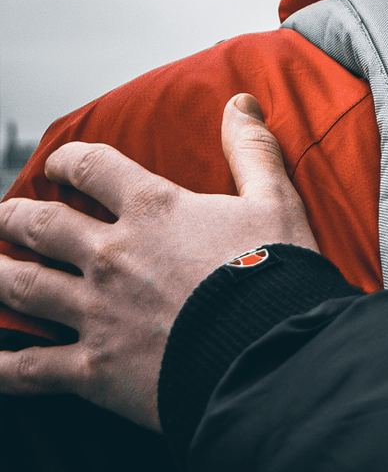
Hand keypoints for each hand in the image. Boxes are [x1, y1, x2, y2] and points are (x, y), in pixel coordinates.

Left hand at [0, 93, 317, 430]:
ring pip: (24, 288)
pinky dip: (3, 365)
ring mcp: (96, 313)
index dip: (68, 161)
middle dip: (14, 218)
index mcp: (152, 209)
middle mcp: (112, 255)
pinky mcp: (93, 370)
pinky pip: (31, 368)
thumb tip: (240, 101)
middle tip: (3, 216)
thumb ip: (251, 148)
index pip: (93, 168)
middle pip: (42, 226)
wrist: (269, 357)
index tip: (56, 165)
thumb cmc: (275, 278)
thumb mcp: (275, 200)